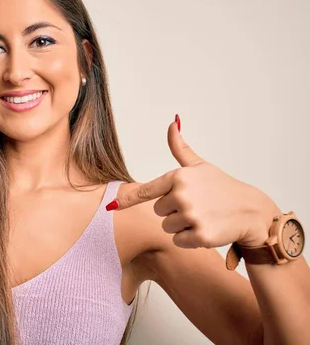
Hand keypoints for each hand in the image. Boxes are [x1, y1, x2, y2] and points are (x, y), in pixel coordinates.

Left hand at [106, 115, 278, 248]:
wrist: (251, 211)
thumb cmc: (223, 187)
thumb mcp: (201, 165)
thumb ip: (180, 148)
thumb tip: (172, 122)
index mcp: (178, 177)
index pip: (146, 190)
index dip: (127, 199)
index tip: (111, 206)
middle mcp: (182, 194)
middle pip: (158, 211)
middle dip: (174, 211)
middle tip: (196, 206)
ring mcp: (190, 215)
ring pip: (167, 227)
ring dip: (181, 226)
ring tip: (202, 217)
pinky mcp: (198, 235)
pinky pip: (178, 241)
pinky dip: (190, 240)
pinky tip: (206, 229)